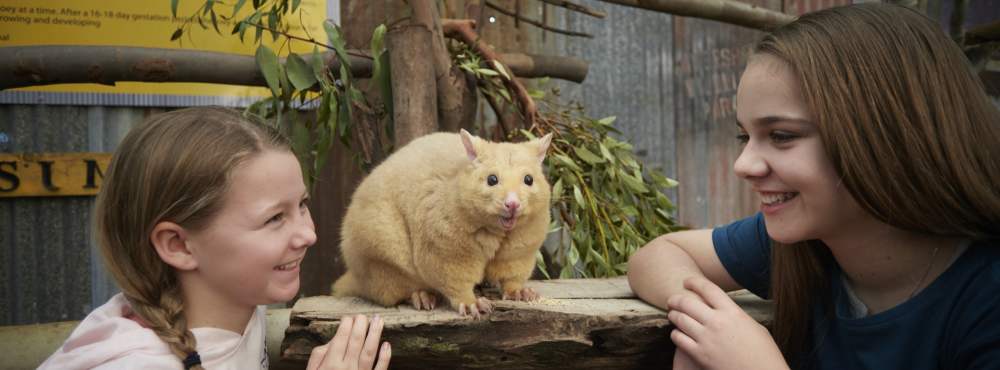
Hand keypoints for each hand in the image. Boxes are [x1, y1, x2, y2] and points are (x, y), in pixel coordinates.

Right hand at [306, 314, 390, 369]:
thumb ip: (320, 354)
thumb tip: (334, 338)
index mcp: (330, 364)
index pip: (341, 339)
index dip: (346, 325)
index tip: (349, 317)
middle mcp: (346, 369)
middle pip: (356, 342)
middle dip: (361, 325)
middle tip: (363, 315)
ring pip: (369, 352)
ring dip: (375, 335)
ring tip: (378, 321)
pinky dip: (384, 357)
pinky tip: (387, 345)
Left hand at [666, 276, 786, 369]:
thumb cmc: (764, 353)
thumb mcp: (753, 326)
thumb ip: (734, 315)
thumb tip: (723, 309)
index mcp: (733, 312)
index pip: (708, 289)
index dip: (694, 282)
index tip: (687, 282)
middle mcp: (717, 322)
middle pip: (687, 302)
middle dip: (676, 299)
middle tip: (672, 300)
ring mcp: (707, 339)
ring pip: (679, 319)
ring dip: (673, 315)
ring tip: (673, 315)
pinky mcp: (700, 355)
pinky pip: (679, 339)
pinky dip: (675, 334)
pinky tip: (678, 334)